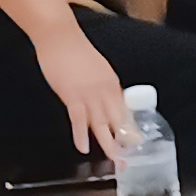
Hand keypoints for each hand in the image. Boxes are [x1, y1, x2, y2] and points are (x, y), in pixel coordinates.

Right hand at [30, 17, 129, 164]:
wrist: (60, 36)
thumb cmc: (73, 50)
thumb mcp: (94, 68)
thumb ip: (100, 85)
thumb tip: (101, 99)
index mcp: (111, 83)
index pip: (124, 110)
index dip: (128, 128)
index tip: (135, 143)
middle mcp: (105, 90)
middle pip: (118, 120)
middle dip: (125, 141)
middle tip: (130, 159)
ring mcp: (89, 93)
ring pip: (102, 123)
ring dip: (109, 143)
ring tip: (115, 160)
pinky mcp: (72, 95)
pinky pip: (79, 119)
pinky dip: (81, 135)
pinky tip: (84, 148)